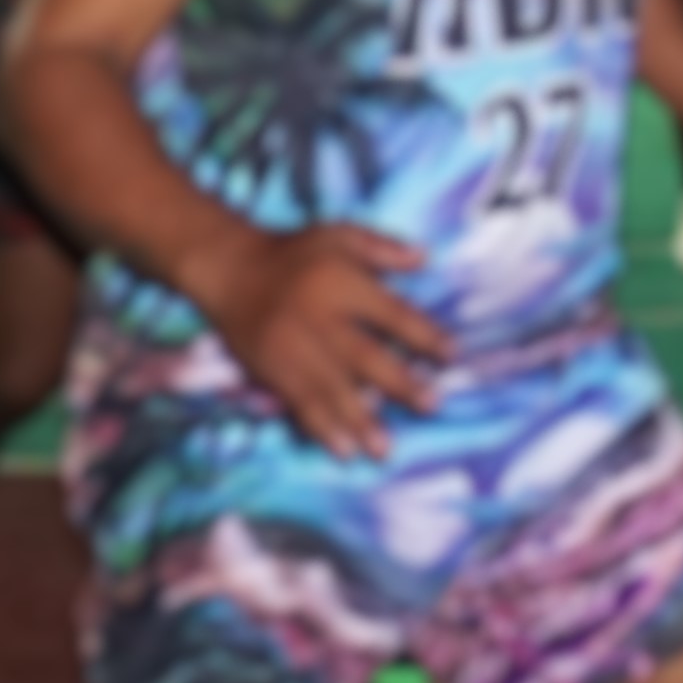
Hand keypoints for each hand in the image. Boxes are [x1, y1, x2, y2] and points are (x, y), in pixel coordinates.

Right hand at [198, 224, 450, 461]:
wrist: (230, 269)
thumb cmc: (294, 251)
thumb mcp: (340, 234)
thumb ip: (383, 248)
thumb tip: (424, 260)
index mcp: (342, 283)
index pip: (392, 313)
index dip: (424, 335)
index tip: (452, 354)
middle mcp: (319, 318)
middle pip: (365, 357)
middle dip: (400, 383)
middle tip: (432, 404)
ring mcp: (293, 348)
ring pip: (332, 389)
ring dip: (361, 420)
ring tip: (385, 448)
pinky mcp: (270, 370)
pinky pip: (300, 402)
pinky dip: (322, 428)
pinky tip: (342, 449)